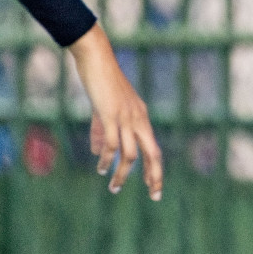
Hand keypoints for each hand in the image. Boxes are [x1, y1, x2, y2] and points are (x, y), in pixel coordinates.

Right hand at [69, 23, 163, 200]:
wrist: (97, 58)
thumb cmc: (101, 81)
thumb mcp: (105, 109)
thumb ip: (102, 131)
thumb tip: (98, 152)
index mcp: (141, 117)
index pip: (154, 148)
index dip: (155, 169)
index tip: (154, 187)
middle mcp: (139, 118)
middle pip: (153, 153)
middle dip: (155, 176)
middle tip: (154, 195)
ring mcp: (126, 117)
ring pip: (131, 153)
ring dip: (123, 173)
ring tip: (114, 187)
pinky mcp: (111, 114)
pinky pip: (111, 143)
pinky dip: (107, 158)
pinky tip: (102, 167)